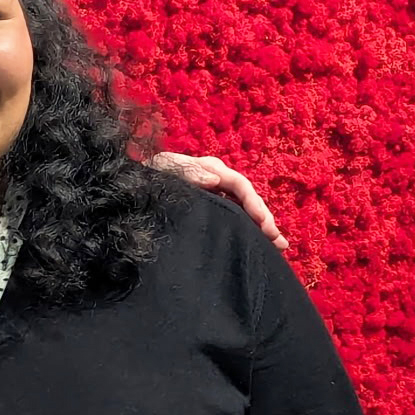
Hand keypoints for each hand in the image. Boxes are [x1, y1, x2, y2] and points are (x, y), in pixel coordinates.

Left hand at [148, 152, 288, 250]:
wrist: (134, 188)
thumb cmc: (149, 177)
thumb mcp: (164, 169)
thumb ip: (187, 171)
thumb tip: (214, 180)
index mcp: (209, 169)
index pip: (239, 184)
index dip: (253, 203)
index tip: (262, 222)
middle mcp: (218, 181)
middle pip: (248, 199)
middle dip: (264, 218)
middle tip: (277, 240)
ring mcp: (217, 195)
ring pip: (246, 210)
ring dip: (263, 226)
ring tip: (280, 245)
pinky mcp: (214, 209)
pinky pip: (236, 217)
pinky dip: (251, 229)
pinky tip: (265, 244)